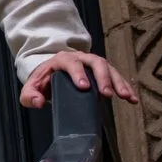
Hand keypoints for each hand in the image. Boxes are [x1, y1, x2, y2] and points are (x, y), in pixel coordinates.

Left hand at [19, 49, 138, 109]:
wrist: (52, 72)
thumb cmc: (43, 80)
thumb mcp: (32, 87)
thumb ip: (30, 96)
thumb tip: (38, 103)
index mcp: (62, 60)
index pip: (71, 63)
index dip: (78, 74)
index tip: (84, 87)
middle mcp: (81, 58)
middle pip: (95, 62)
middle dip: (102, 78)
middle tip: (106, 94)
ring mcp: (93, 63)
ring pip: (109, 68)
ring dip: (118, 82)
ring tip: (125, 97)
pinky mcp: (103, 71)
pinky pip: (116, 76)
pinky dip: (125, 86)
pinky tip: (131, 99)